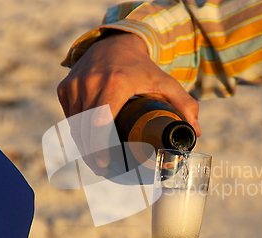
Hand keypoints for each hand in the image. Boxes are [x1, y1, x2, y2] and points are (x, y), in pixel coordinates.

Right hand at [57, 32, 199, 171]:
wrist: (115, 43)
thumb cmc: (142, 68)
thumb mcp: (166, 82)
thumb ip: (185, 104)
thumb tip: (196, 132)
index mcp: (116, 82)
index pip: (101, 120)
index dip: (100, 145)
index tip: (104, 164)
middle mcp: (91, 82)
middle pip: (85, 128)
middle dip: (91, 153)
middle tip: (103, 169)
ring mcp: (75, 84)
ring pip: (75, 125)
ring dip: (83, 145)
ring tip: (95, 160)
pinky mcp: (65, 87)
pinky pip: (70, 117)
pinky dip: (77, 131)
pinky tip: (86, 143)